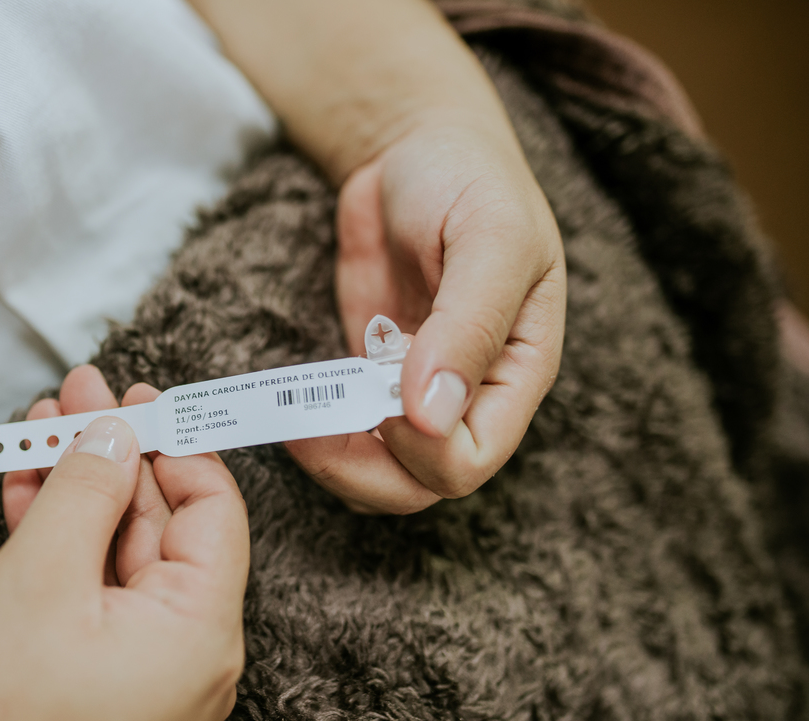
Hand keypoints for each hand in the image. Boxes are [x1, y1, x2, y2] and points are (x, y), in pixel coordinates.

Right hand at [0, 366, 248, 720]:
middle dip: (115, 453)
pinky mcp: (93, 678)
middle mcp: (182, 655)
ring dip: (79, 487)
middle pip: (161, 527)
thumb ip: (86, 491)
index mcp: (197, 635)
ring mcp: (137, 670)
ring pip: (116, 552)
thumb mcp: (37, 578)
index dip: (176, 445)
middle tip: (78, 395)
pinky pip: (89, 591)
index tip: (138, 398)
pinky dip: (59, 538)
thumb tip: (118, 432)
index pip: (214, 513)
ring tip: (42, 423)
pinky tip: (27, 484)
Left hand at [287, 119, 566, 512]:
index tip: (380, 395)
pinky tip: (291, 398)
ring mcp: (415, 392)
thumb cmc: (469, 179)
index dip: (422, 449)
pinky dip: (314, 431)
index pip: (474, 460)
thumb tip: (431, 417)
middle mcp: (471, 396)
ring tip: (293, 412)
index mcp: (517, 371)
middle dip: (362, 467)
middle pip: (421, 484)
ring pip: (378, 475)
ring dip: (330, 459)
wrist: (415, 149)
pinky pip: (344, 436)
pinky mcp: (368, 379)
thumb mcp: (489, 236)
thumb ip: (469, 324)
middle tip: (310, 422)